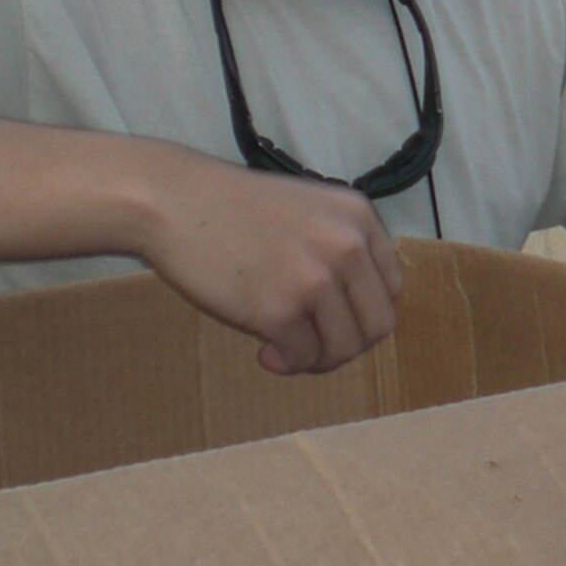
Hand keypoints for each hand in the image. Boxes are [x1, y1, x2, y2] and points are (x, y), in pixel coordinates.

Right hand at [141, 157, 402, 374]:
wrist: (174, 202)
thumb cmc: (233, 210)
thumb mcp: (309, 210)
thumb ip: (341, 249)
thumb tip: (358, 315)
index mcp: (359, 218)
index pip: (391, 289)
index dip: (362, 313)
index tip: (332, 320)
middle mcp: (347, 245)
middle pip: (377, 325)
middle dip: (346, 345)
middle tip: (313, 345)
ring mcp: (315, 278)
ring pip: (344, 348)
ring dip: (317, 359)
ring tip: (288, 349)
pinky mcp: (279, 309)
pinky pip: (303, 357)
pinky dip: (287, 363)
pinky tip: (265, 352)